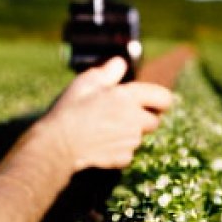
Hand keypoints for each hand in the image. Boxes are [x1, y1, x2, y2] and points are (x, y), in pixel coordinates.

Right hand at [41, 57, 172, 170]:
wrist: (57, 145)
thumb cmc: (70, 110)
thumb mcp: (86, 82)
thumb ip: (109, 71)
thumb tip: (121, 63)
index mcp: (129, 98)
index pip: (164, 98)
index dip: (159, 99)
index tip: (150, 100)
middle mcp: (135, 120)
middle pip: (154, 120)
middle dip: (143, 117)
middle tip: (122, 114)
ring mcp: (131, 142)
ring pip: (140, 136)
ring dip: (131, 132)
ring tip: (106, 127)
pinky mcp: (123, 158)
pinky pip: (128, 152)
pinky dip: (120, 149)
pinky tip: (101, 143)